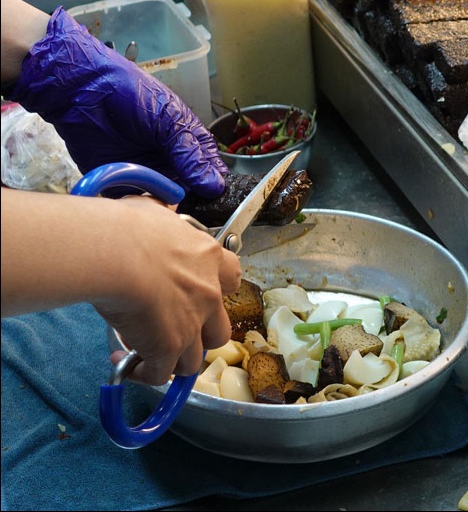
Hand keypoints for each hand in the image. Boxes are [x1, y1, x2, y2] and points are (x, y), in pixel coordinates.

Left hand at [9, 7, 226, 196]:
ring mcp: (148, 173)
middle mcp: (172, 162)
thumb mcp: (171, 122)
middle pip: (192, 192)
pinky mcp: (121, 182)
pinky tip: (141, 204)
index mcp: (191, 144)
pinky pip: (136, 201)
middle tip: (191, 207)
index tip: (217, 202)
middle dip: (192, 202)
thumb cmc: (131, 95)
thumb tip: (214, 187)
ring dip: (166, 205)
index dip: (216, 189)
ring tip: (164, 205)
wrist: (82, 92)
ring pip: (166, 201)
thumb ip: (191, 155)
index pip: (213, 173)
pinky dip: (139, 205)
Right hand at [97, 196, 241, 383]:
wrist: (117, 253)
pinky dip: (145, 374)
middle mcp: (210, 295)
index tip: (201, 292)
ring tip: (149, 354)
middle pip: (220, 330)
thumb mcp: (154, 212)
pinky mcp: (168, 347)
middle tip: (173, 330)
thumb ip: (161, 220)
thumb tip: (151, 210)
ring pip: (194, 358)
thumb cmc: (130, 227)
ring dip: (175, 360)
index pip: (233, 277)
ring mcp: (192, 325)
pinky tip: (125, 364)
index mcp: (210, 259)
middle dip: (200, 336)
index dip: (219, 288)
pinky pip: (161, 373)